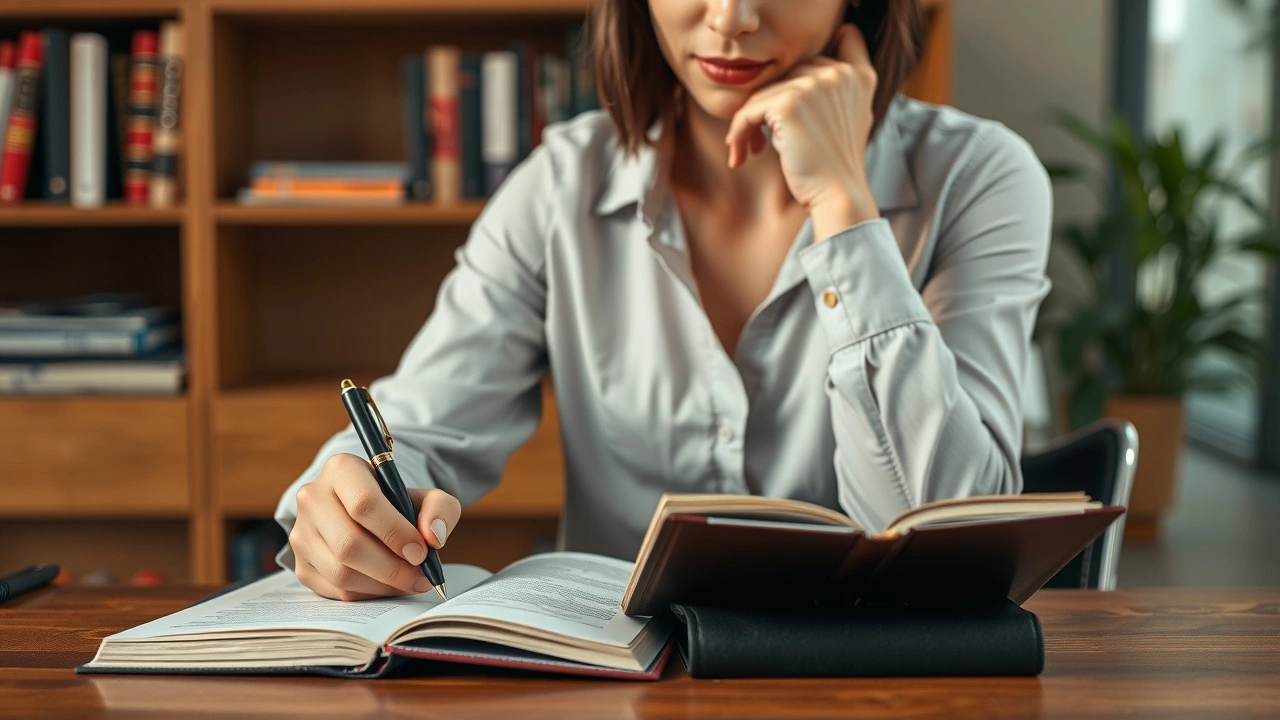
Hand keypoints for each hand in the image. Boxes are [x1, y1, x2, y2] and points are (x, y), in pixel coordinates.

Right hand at [290, 453, 461, 600]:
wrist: (365, 515)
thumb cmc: (397, 504)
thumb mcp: (426, 496)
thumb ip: (440, 509)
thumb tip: (433, 537)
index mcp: (342, 469)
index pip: (364, 504)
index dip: (396, 533)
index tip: (421, 552)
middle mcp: (313, 497)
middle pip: (350, 544)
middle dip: (392, 568)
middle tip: (421, 577)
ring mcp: (301, 533)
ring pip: (341, 572)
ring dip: (383, 585)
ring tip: (410, 582)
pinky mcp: (301, 564)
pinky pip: (336, 590)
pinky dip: (369, 593)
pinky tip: (389, 585)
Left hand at [724, 24, 879, 226]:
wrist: (839, 194)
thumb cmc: (836, 166)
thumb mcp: (850, 119)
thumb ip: (835, 91)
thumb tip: (795, 83)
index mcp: (859, 75)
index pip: (844, 38)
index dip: (824, 50)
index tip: (797, 86)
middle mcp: (839, 74)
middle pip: (787, 75)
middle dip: (768, 106)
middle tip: (757, 139)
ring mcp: (814, 85)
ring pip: (764, 94)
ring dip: (747, 124)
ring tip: (746, 150)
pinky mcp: (789, 103)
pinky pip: (748, 112)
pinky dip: (738, 133)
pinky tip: (739, 155)